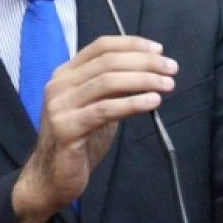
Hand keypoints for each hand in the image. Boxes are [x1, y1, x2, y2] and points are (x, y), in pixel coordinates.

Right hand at [11, 35, 177, 222]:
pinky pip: (104, 110)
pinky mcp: (66, 128)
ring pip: (107, 82)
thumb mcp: (96, 107)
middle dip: (144, 62)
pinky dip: (132, 103)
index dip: (132, 44)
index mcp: (65, 74)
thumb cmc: (78, 142)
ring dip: (142, 80)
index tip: (159, 50)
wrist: (51, 178)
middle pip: (107, 62)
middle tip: (171, 68)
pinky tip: (152, 102)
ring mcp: (59, 106)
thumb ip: (113, 88)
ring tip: (167, 84)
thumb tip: (149, 70)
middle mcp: (59, 85)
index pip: (100, 46)